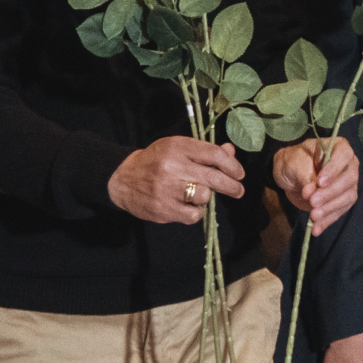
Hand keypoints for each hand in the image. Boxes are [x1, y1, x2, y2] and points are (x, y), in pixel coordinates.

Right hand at [107, 136, 245, 224]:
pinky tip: (189, 207)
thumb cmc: (155, 161)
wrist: (123, 179)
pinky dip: (196, 213)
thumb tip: (230, 151)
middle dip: (231, 186)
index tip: (239, 174)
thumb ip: (203, 151)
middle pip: (213, 177)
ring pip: (205, 196)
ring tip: (200, 195)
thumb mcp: (177, 149)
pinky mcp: (163, 209)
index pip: (214, 154)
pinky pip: (193, 215)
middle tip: (238, 190)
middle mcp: (172, 166)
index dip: (232, 165)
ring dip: (207, 198)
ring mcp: (167, 189)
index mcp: (177, 147)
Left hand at [272, 139, 359, 236]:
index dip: (334, 169)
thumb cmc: (293, 161)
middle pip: (348, 179)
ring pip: (347, 197)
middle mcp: (347, 165)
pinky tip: (316, 228)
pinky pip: (339, 212)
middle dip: (330, 193)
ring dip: (330, 209)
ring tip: (313, 216)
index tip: (320, 182)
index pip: (344, 156)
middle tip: (313, 202)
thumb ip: (305, 174)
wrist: (289, 175)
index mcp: (338, 147)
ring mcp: (347, 184)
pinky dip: (327, 221)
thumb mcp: (294, 162)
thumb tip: (312, 191)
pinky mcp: (341, 201)